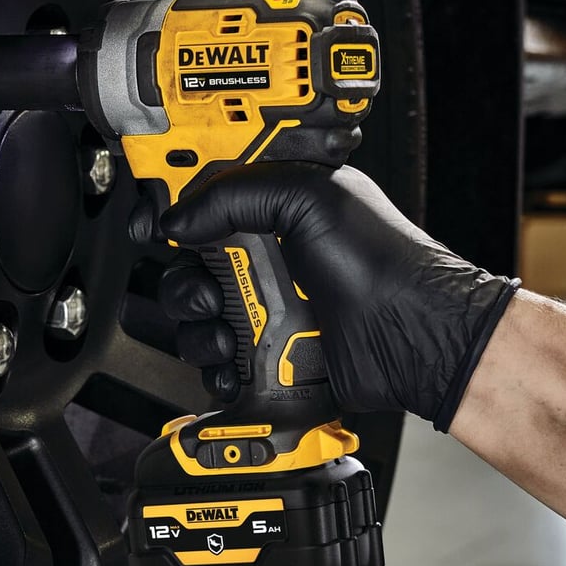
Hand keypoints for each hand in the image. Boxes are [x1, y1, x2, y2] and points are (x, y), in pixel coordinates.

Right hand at [148, 163, 518, 428]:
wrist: (415, 337)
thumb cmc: (384, 263)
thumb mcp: (310, 198)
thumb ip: (235, 195)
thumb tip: (180, 216)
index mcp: (274, 209)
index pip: (203, 200)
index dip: (170, 210)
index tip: (150, 224)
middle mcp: (266, 259)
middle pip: (187, 267)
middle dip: (185, 283)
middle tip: (212, 292)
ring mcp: (267, 309)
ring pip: (196, 320)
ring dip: (199, 331)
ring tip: (230, 336)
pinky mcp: (269, 356)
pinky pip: (218, 365)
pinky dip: (216, 370)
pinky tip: (237, 364)